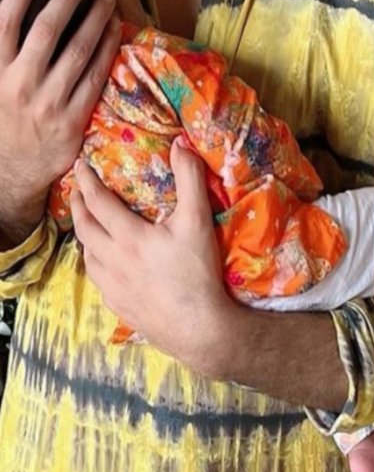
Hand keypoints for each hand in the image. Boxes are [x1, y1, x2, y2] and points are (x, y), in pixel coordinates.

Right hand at [0, 0, 119, 242]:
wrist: (11, 171)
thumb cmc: (2, 119)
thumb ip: (1, 52)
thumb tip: (7, 15)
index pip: (4, 21)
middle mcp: (19, 82)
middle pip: (46, 29)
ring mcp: (48, 101)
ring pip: (78, 49)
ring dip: (95, 17)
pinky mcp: (73, 117)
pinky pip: (97, 75)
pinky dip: (108, 47)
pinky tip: (115, 29)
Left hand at [69, 138, 234, 369]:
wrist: (196, 326)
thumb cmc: (197, 272)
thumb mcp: (199, 221)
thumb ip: (190, 180)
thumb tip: (181, 145)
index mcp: (128, 236)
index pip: (98, 201)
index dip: (88, 181)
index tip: (81, 166)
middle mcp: (111, 258)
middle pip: (84, 226)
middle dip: (78, 204)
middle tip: (77, 190)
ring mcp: (111, 283)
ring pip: (86, 252)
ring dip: (83, 233)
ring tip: (88, 222)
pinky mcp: (116, 302)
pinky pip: (96, 275)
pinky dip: (93, 259)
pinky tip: (103, 261)